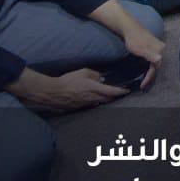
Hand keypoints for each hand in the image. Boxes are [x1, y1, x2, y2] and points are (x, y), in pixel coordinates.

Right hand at [8, 67, 126, 113]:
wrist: (52, 93)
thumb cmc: (68, 80)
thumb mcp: (83, 72)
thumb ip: (94, 74)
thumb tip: (100, 78)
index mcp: (94, 88)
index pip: (112, 91)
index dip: (121, 92)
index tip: (127, 90)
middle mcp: (92, 98)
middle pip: (108, 99)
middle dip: (114, 96)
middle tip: (119, 92)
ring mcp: (86, 105)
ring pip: (99, 102)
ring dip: (104, 99)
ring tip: (107, 95)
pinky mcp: (79, 108)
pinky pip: (90, 105)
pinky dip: (95, 101)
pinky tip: (93, 98)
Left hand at [122, 24, 164, 90]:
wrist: (129, 28)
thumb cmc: (134, 39)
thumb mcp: (141, 49)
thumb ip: (151, 55)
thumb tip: (160, 59)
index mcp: (159, 50)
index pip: (156, 68)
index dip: (149, 77)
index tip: (142, 85)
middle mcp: (161, 49)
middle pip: (157, 66)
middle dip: (150, 76)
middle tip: (143, 84)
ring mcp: (157, 47)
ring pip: (155, 63)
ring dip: (150, 71)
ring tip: (143, 79)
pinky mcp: (152, 46)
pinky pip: (153, 59)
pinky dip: (149, 66)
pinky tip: (144, 68)